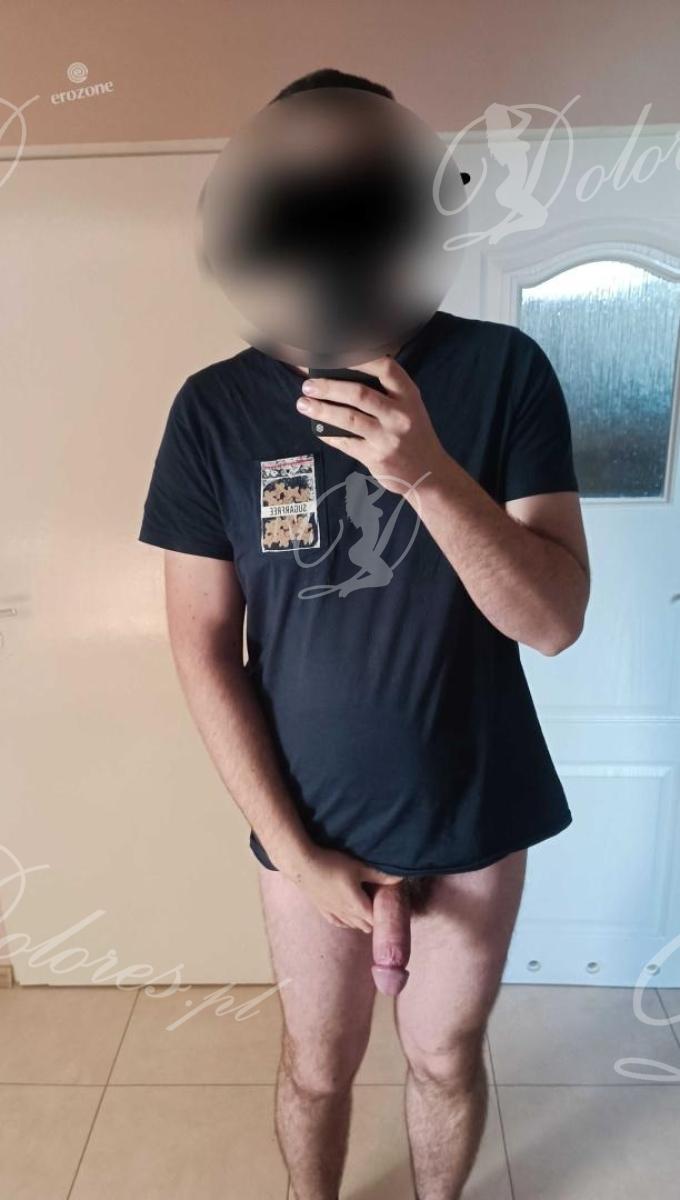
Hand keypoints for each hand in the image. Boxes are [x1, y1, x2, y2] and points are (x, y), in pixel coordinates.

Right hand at [280, 843, 403, 931]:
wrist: (302, 865)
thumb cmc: (332, 865)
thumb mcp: (359, 867)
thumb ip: (379, 875)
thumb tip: (400, 877)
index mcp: (358, 907)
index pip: (376, 921)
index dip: (385, 917)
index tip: (392, 909)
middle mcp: (346, 915)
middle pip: (365, 925)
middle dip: (375, 919)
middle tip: (381, 906)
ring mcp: (333, 913)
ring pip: (352, 925)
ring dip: (361, 921)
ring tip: (367, 910)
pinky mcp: (322, 909)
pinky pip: (338, 922)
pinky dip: (346, 922)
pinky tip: (347, 918)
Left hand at [295, 355, 448, 496]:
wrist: (429, 474)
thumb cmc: (414, 435)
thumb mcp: (410, 407)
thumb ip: (387, 392)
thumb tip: (345, 375)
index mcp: (409, 396)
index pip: (386, 368)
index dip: (360, 358)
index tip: (336, 354)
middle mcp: (399, 415)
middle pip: (359, 394)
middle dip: (329, 387)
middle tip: (309, 385)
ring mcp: (387, 437)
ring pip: (348, 419)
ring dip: (321, 410)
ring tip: (303, 404)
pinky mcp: (376, 457)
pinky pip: (346, 443)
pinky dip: (328, 435)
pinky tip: (317, 429)